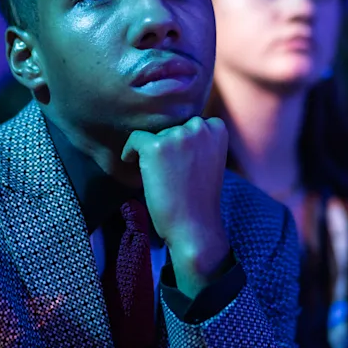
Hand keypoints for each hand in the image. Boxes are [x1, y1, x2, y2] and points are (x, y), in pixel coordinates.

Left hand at [122, 116, 229, 296]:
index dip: (185, 142)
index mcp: (217, 129)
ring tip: (160, 177)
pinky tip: (132, 163)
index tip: (182, 160)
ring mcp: (177, 136)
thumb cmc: (201, 199)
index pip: (194, 122)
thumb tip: (174, 131)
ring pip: (156, 135)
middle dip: (170, 147)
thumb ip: (200, 142)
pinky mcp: (156, 147)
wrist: (194, 226)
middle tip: (170, 173)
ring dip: (154, 152)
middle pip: (173, 128)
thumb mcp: (211, 161)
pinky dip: (130, 152)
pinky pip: (135, 140)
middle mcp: (198, 127)